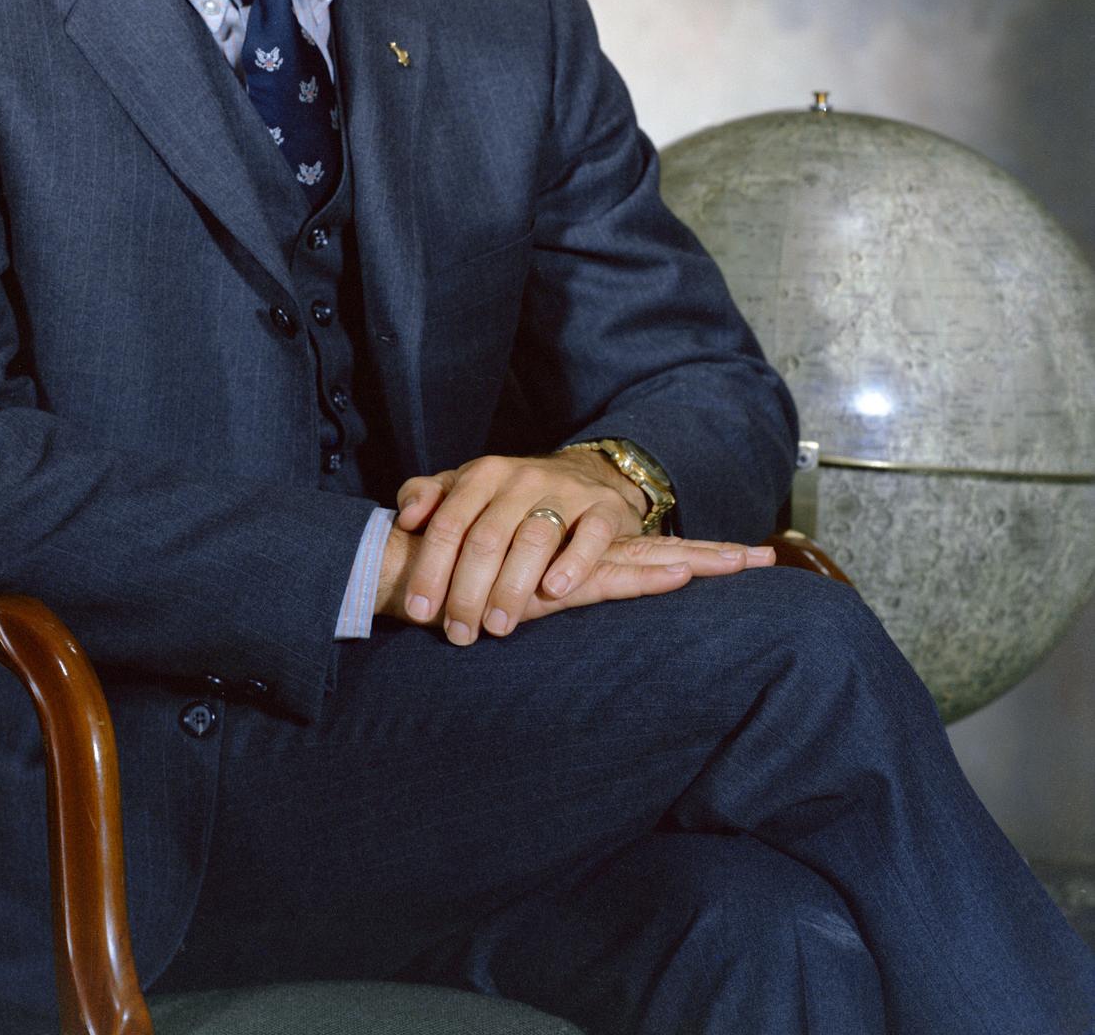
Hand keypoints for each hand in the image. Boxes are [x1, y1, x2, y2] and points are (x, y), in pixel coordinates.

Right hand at [377, 453, 772, 642]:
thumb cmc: (440, 581)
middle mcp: (568, 552)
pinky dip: (645, 575)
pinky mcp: (549, 580)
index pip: (628, 552)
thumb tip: (533, 613)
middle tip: (765, 557)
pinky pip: (606, 577)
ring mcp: (561, 561)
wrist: (398, 568)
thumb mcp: (488, 594)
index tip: (732, 558)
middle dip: (707, 555)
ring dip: (694, 561)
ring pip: (639, 559)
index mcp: (563, 557)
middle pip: (647, 550)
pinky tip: (680, 570)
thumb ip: (512, 594)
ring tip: (747, 562)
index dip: (678, 554)